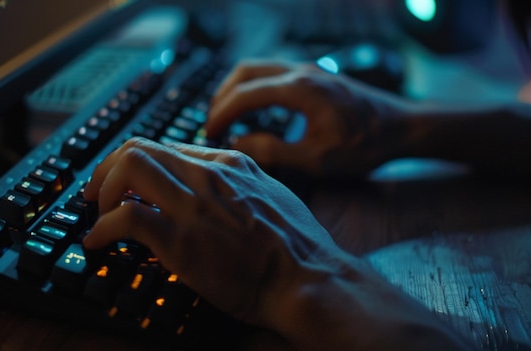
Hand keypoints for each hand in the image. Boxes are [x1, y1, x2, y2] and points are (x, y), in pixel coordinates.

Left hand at [82, 137, 338, 324]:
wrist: (309, 279)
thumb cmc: (297, 246)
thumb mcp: (272, 196)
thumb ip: (241, 185)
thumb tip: (217, 190)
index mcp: (230, 163)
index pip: (168, 147)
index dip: (140, 164)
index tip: (130, 183)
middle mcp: (208, 175)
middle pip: (141, 147)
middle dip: (109, 167)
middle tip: (99, 192)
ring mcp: (194, 205)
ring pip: (129, 167)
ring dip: (103, 189)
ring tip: (99, 213)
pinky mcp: (182, 239)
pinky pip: (126, 218)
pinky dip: (103, 228)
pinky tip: (98, 242)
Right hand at [206, 59, 408, 177]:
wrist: (403, 128)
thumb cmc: (365, 145)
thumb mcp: (318, 159)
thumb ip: (273, 152)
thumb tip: (237, 143)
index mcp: (300, 89)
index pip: (245, 94)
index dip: (221, 114)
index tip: (209, 134)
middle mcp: (301, 71)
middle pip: (246, 71)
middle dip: (223, 96)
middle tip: (213, 123)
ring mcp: (310, 70)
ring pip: (259, 67)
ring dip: (238, 88)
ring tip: (228, 116)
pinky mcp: (316, 75)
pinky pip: (274, 72)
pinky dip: (255, 86)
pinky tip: (256, 109)